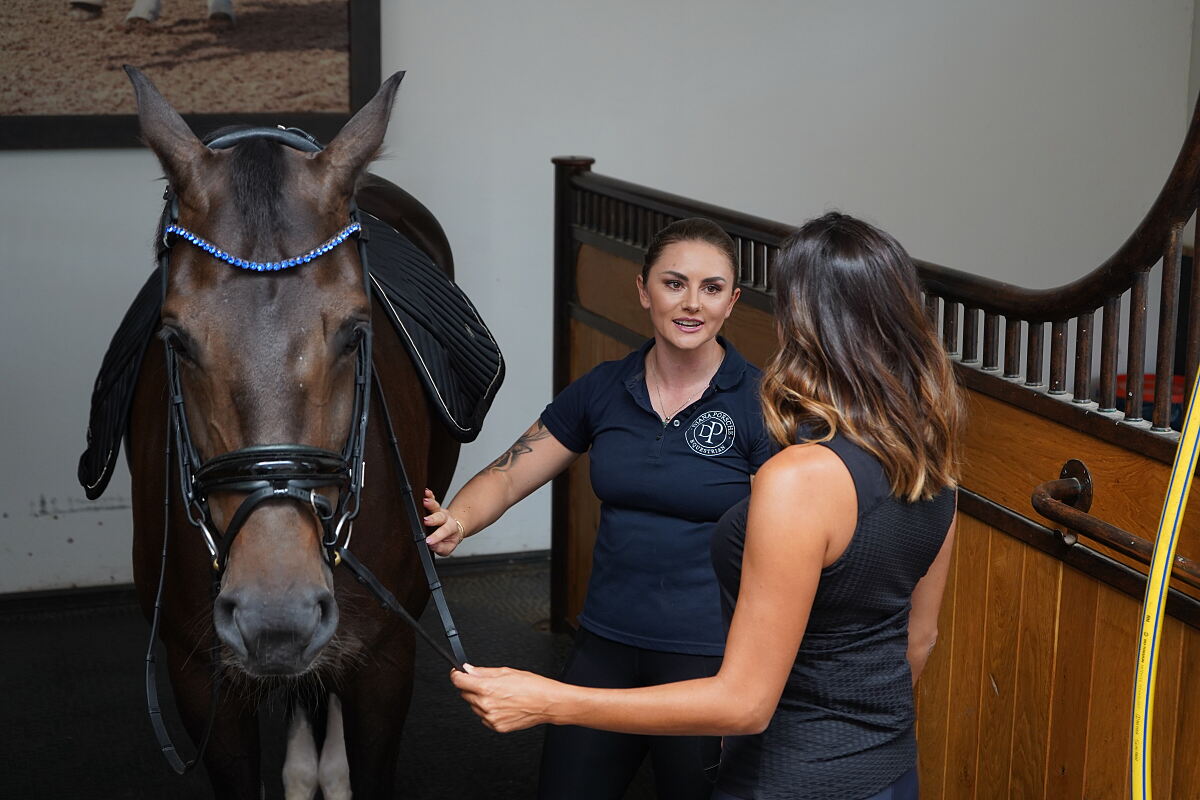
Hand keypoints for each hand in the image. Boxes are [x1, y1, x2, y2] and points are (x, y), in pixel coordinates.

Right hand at [423, 489, 464, 555]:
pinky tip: (426, 492)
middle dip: (433, 519)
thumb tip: (431, 545)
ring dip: (430, 503)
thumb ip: (440, 548)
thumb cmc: (448, 539)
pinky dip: (429, 495)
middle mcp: (446, 519)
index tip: (428, 541)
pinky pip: (432, 499)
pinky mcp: (434, 507)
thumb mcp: (447, 547)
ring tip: (425, 501)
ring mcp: (440, 512)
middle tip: (426, 521)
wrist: (453, 529)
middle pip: (440, 517)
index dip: (436, 537)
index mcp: (451, 529)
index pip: (444, 533)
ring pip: (436, 507)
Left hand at [450, 664, 564, 731]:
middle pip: (465, 694)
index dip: (456, 675)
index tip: (457, 673)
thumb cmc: (532, 686)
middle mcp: (486, 704)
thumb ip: (484, 672)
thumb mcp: (507, 672)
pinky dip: (489, 711)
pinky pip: (484, 718)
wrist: (548, 703)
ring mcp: (491, 718)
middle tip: (487, 683)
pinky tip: (503, 705)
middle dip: (472, 687)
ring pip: (474, 707)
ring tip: (500, 695)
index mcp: (487, 688)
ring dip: (480, 700)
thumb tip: (469, 670)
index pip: (459, 682)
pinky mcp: (497, 727)